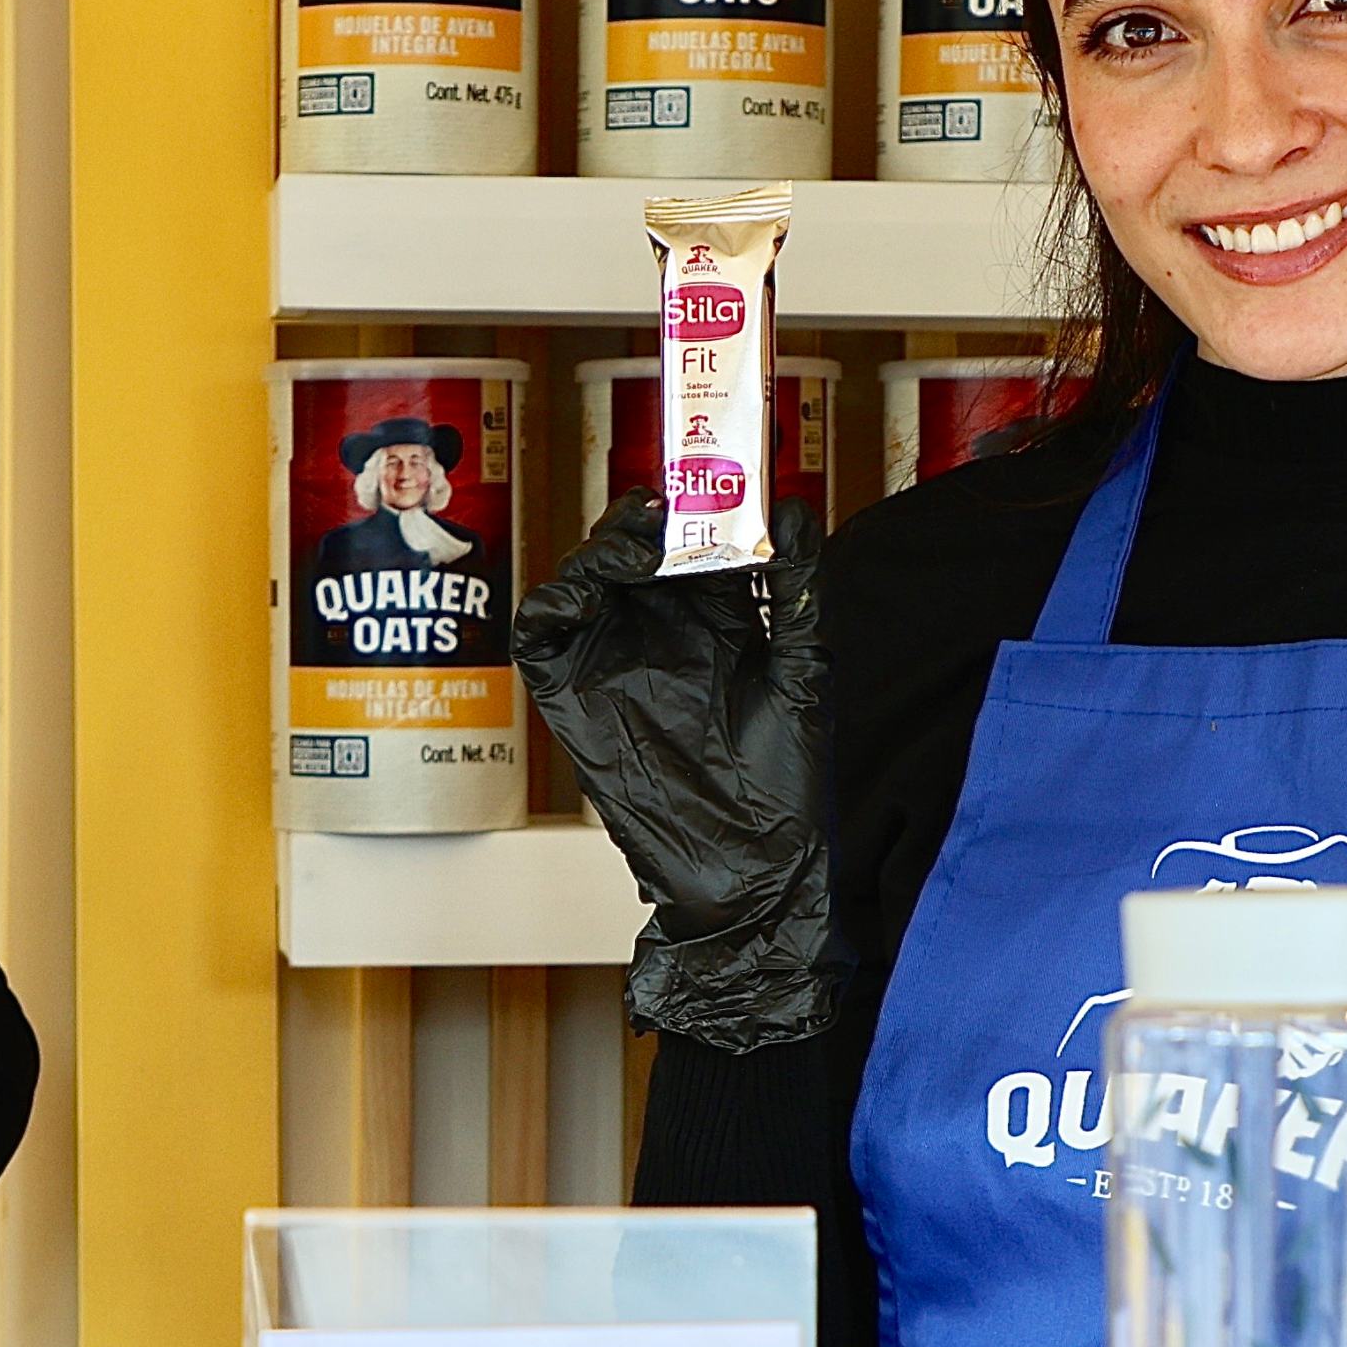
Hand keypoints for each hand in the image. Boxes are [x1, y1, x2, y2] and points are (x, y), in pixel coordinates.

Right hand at [516, 488, 834, 1049]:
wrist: (753, 874)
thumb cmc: (787, 787)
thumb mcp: (804, 674)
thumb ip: (799, 592)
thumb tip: (794, 509)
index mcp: (717, 625)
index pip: (696, 544)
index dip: (702, 504)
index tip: (723, 473)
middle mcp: (659, 636)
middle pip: (634, 550)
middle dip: (651, 515)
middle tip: (678, 496)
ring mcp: (611, 662)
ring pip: (583, 575)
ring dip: (606, 544)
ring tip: (644, 535)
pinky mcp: (572, 695)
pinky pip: (541, 630)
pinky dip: (556, 593)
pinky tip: (597, 580)